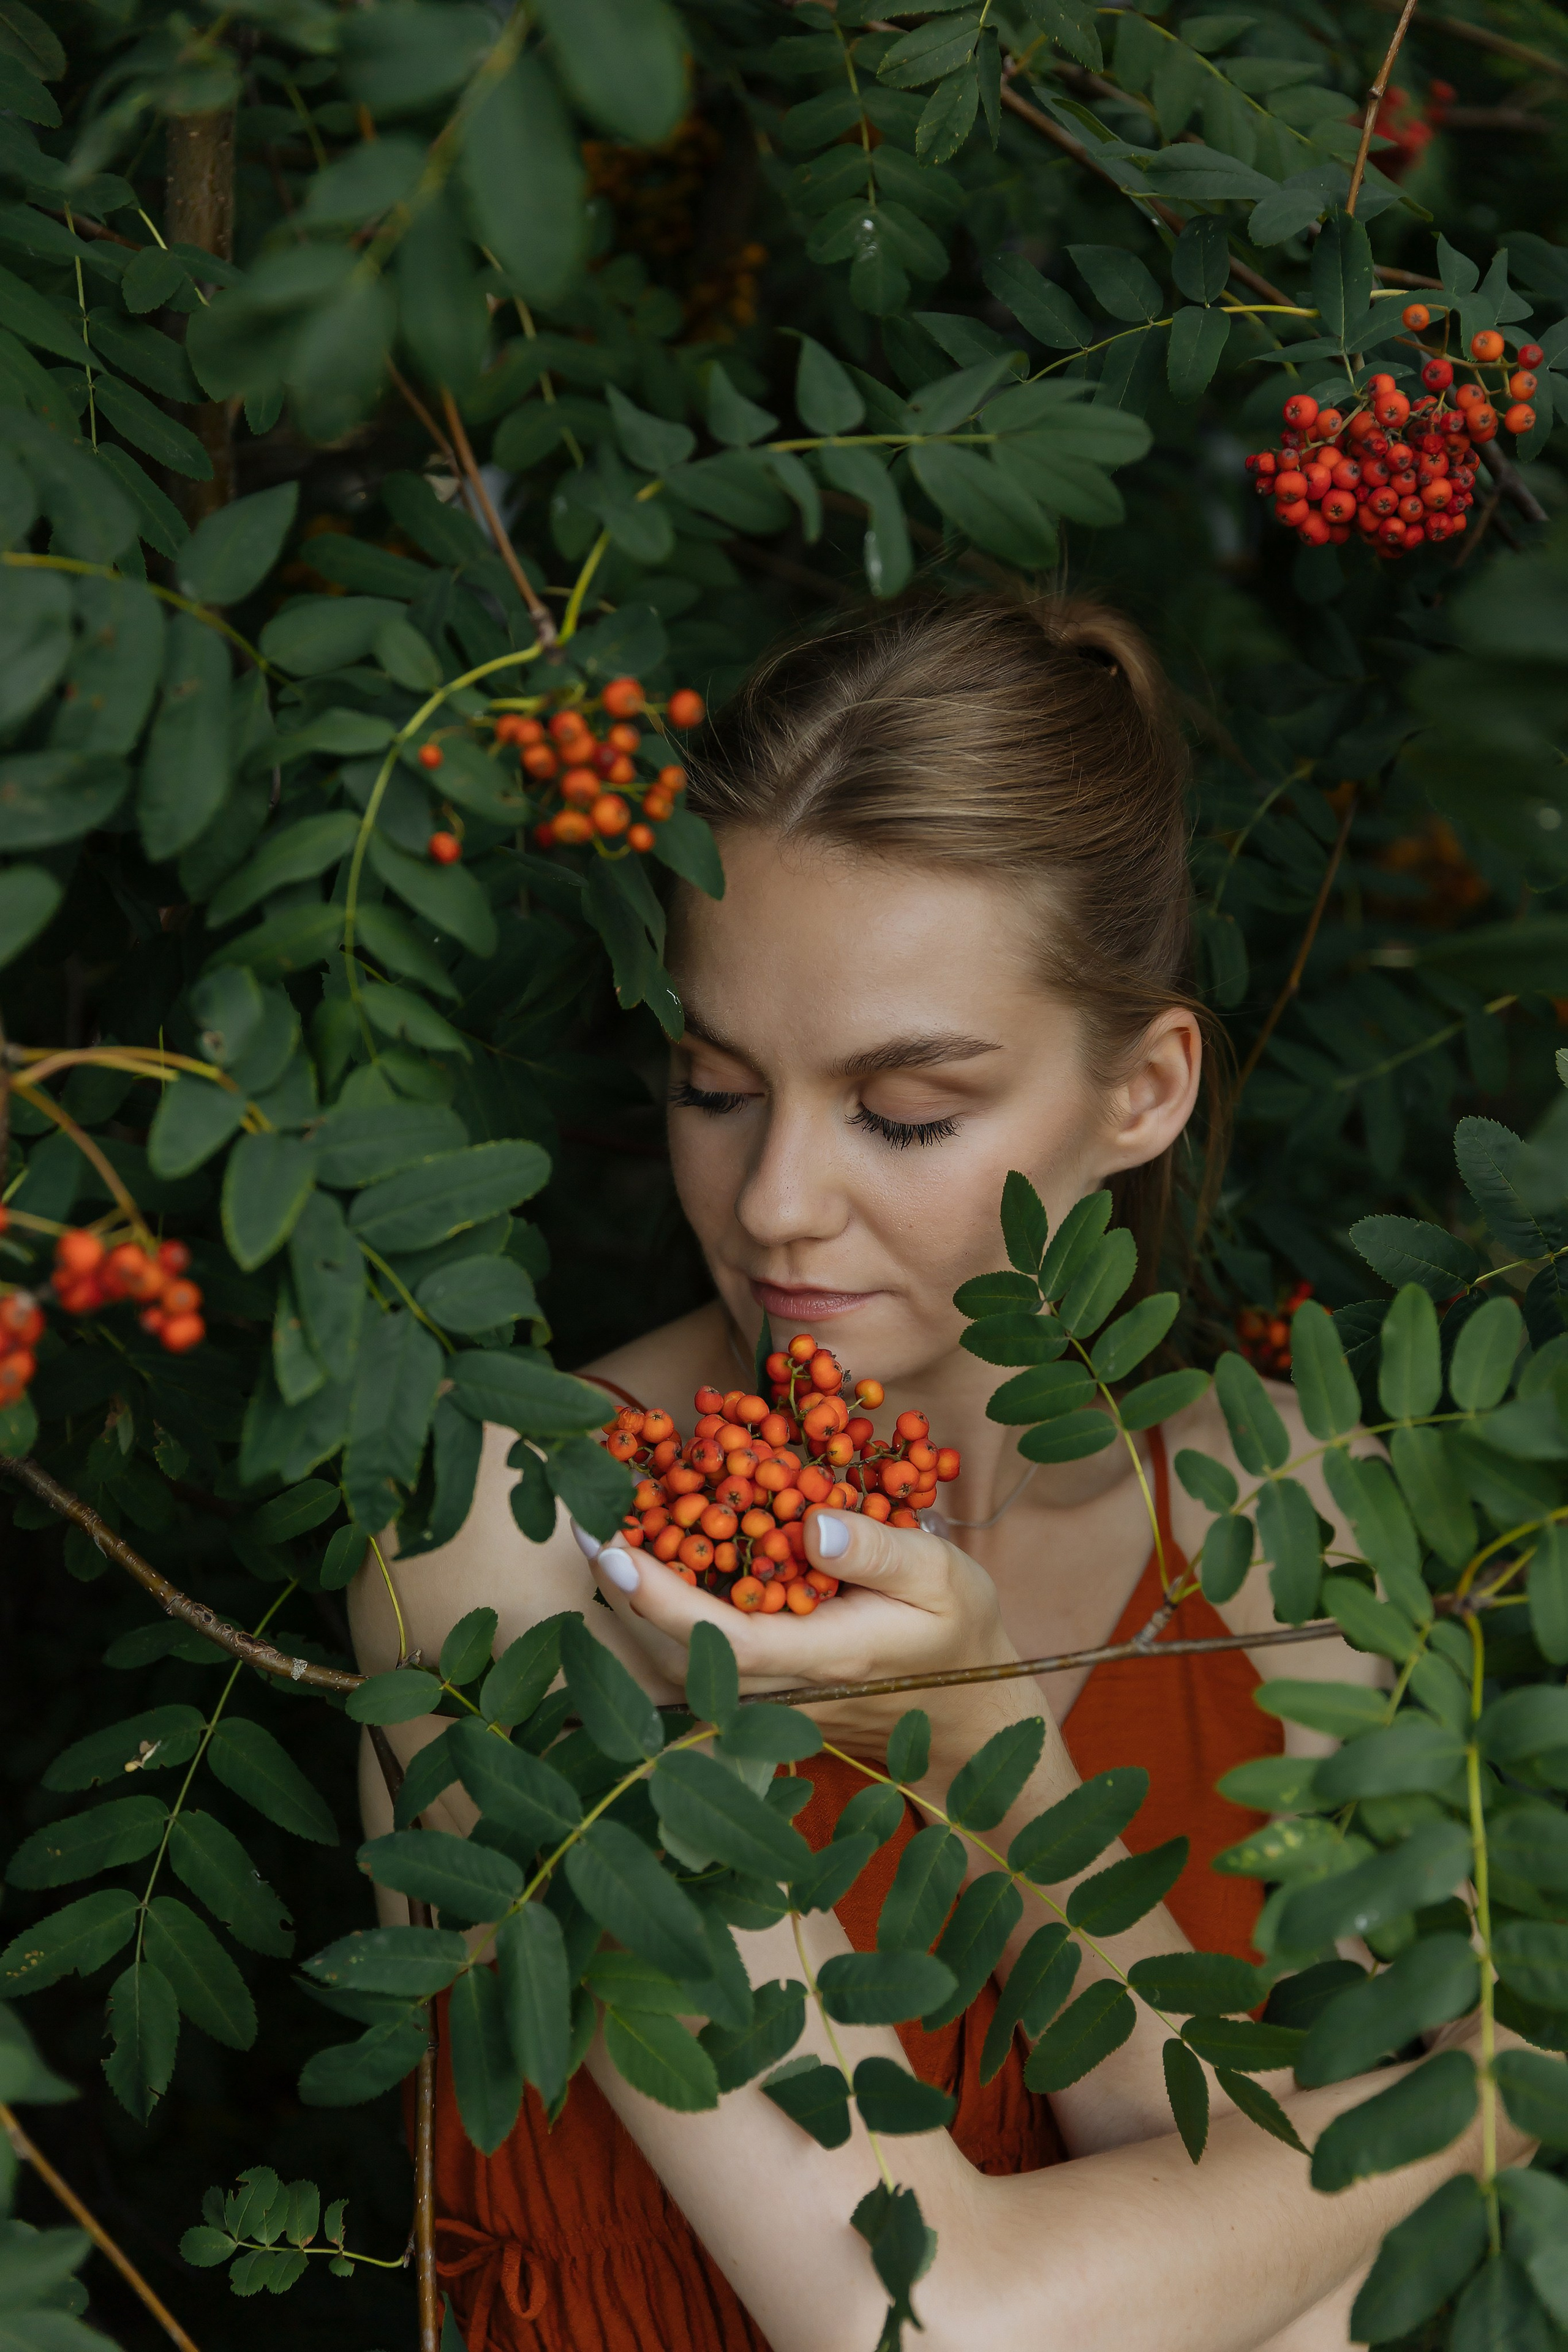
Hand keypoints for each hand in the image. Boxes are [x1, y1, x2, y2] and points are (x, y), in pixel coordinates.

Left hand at [577, 1509, 1038, 1769]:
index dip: (657, 1595)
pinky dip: (655, 1610)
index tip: (609, 1546)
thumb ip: (880, 1550)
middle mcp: (778, 1690)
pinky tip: (638, 1558)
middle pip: (674, 1650)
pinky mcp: (756, 1690)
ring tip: (595, 1526)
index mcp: (820, 1658)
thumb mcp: (943, 1576)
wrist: (966, 1707)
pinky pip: (691, 1655)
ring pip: (672, 1659)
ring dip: (628, 1599)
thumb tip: (811, 1522)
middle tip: (580, 1512)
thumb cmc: (957, 1630)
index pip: (720, 1637)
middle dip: (620, 1587)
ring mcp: (762, 1697)